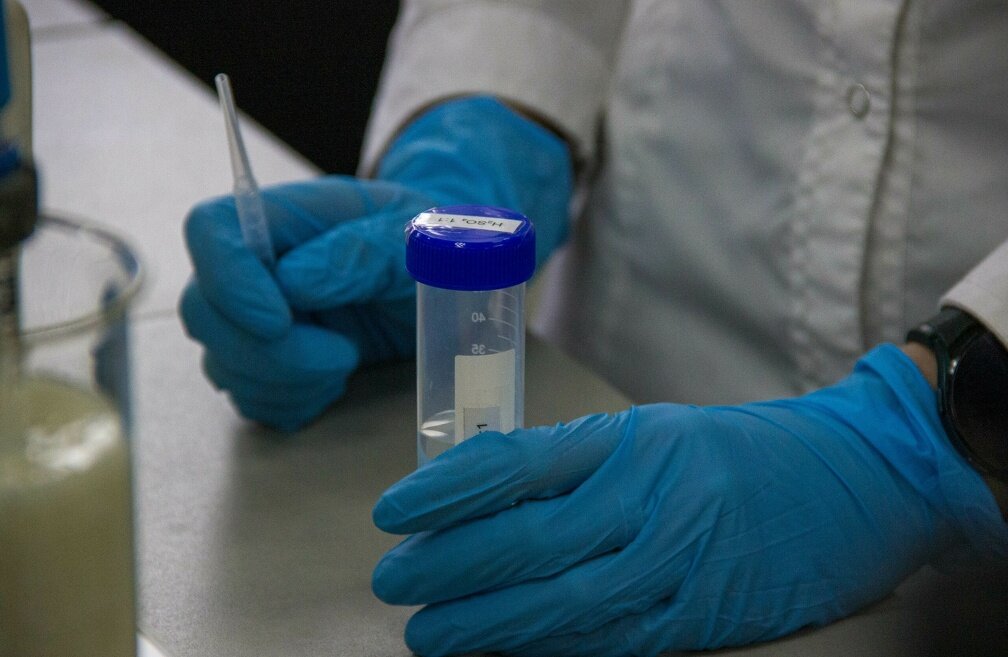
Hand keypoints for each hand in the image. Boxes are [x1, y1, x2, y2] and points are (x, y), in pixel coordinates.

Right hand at [180, 97, 571, 429]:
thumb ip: (360, 251)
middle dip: (271, 353)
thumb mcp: (412, 237)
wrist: (436, 278)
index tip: (280, 322)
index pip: (210, 231)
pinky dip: (290, 402)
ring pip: (222, 363)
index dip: (228, 281)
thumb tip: (293, 280)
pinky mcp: (266, 361)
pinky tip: (331, 384)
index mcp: (284, 216)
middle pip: (203, 311)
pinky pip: (248, 396)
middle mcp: (254, 265)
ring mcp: (252, 317)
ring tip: (346, 362)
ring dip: (286, 382)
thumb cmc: (423, 244)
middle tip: (343, 356)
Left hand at [372, 345, 1007, 655]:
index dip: (447, 490)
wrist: (859, 479)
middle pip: (527, 538)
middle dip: (449, 565)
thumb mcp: (656, 433)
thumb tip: (485, 491)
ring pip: (561, 603)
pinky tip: (506, 652)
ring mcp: (678, 564)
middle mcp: (650, 500)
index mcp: (632, 441)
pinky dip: (550, 648)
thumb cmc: (743, 451)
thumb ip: (577, 463)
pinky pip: (611, 639)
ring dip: (486, 622)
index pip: (517, 462)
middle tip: (394, 579)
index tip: (395, 510)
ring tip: (428, 632)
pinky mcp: (703, 619)